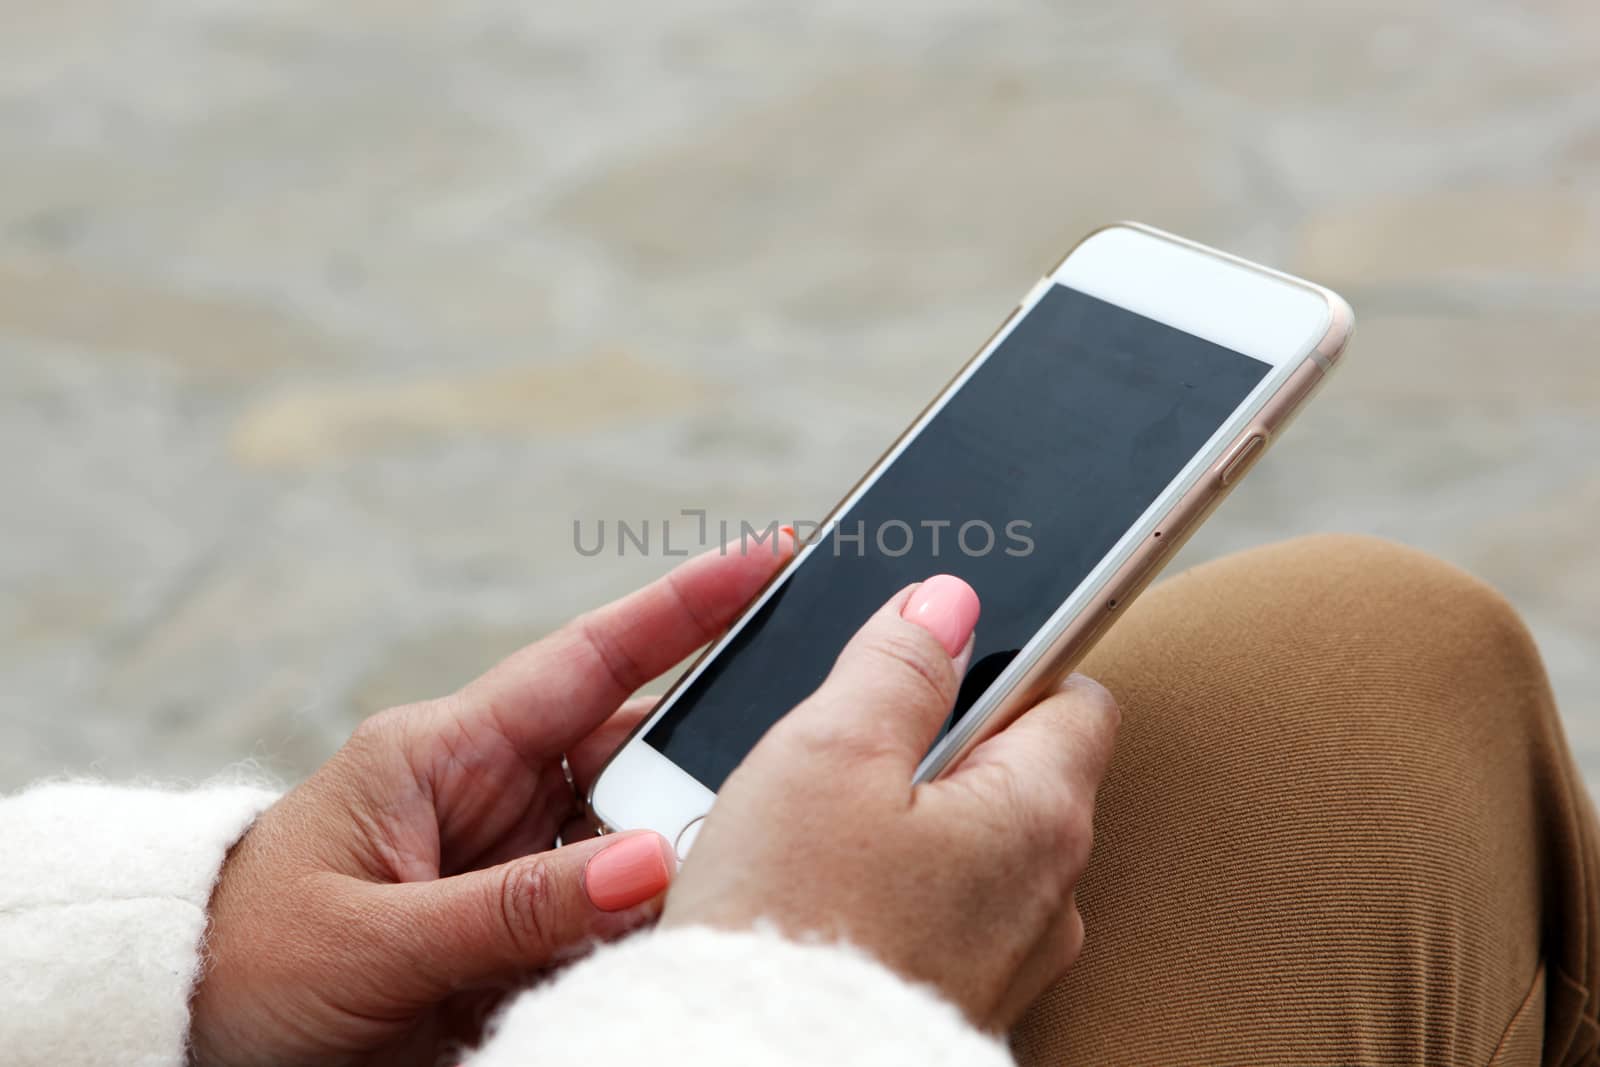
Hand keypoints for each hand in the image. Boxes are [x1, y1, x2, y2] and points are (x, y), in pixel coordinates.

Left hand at [190, 535, 792, 1065]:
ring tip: (716, 890)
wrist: (189, 1032)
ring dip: (676, 864)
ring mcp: (506, 862)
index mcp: (442, 753)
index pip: (586, 661)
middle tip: (779, 783)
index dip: (682, 604)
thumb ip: (514, 907)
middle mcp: (489, 795)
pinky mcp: (514, 930)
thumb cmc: (250, 962)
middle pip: (631, 759)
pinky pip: (606, 915)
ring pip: (631, 842)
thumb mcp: (375, 937)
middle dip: (705, 768)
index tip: (766, 554)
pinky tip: (669, 939)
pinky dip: (643, 927)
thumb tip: (653, 865)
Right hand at [665, 575, 1118, 1029]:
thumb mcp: (830, 751)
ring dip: (906, 822)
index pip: (1076, 694)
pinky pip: (940, 913)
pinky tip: (826, 895)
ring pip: (971, 844)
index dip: (1010, 660)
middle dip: (937, 746)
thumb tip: (946, 603)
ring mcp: (1009, 959)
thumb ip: (899, 664)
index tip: (945, 656)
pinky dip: (895, 890)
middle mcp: (1049, 894)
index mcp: (1039, 814)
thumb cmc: (790, 925)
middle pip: (1015, 770)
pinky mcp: (959, 1000)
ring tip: (819, 834)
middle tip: (849, 756)